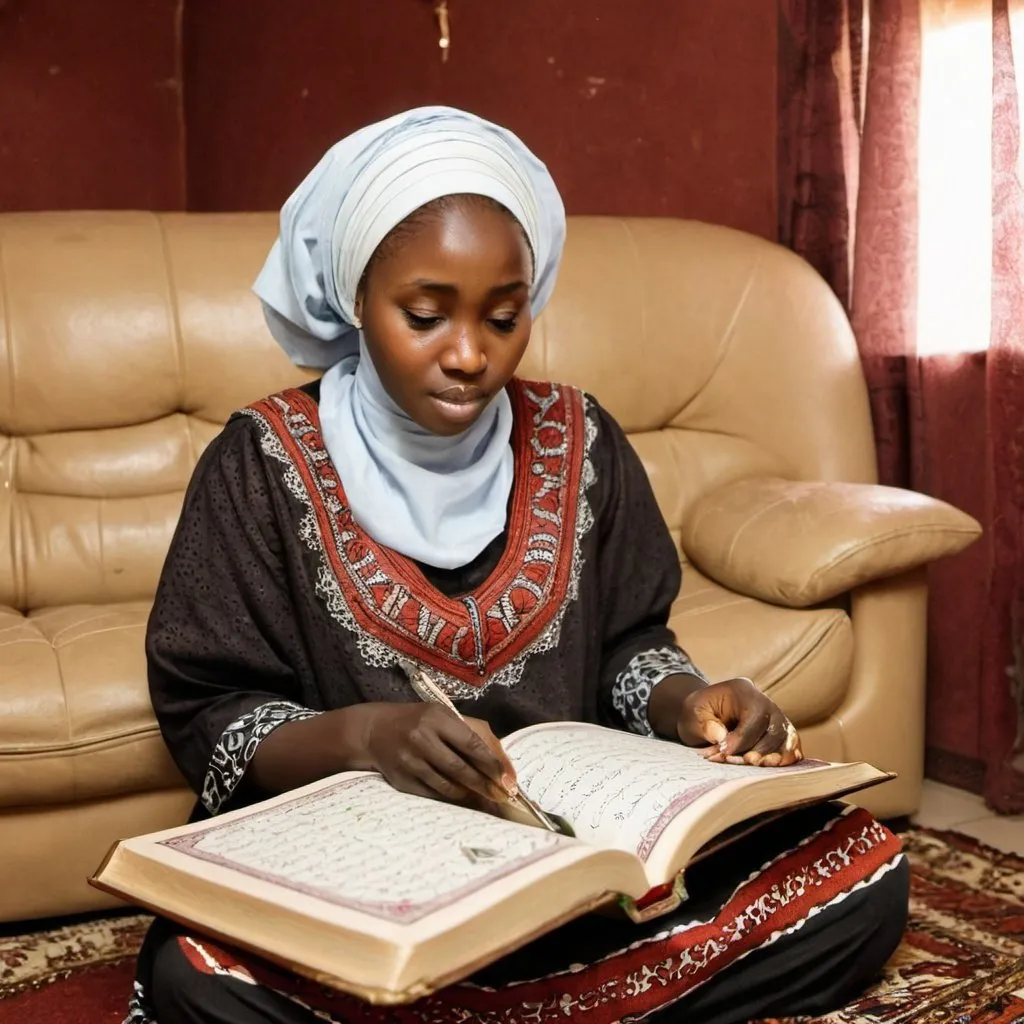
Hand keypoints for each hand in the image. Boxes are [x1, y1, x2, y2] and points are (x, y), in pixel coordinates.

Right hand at [351, 703, 516, 804]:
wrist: (375, 730)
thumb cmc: (420, 721)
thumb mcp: (445, 716)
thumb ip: (475, 734)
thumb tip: (504, 765)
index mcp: (436, 718)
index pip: (472, 744)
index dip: (493, 764)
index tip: (509, 779)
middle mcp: (421, 738)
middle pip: (460, 769)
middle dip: (485, 785)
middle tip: (502, 796)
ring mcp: (409, 761)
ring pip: (447, 786)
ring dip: (470, 795)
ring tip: (484, 798)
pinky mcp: (401, 781)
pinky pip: (433, 795)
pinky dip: (450, 798)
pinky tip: (461, 797)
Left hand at [653, 676, 801, 766]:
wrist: (703, 715)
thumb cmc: (698, 714)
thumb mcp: (693, 714)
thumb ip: (706, 725)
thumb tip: (721, 737)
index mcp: (743, 690)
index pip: (755, 715)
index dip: (743, 737)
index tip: (725, 753)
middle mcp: (765, 701)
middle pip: (775, 728)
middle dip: (760, 750)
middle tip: (742, 763)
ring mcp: (776, 716)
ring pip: (786, 738)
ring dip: (774, 757)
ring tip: (757, 768)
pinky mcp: (780, 732)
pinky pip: (792, 745)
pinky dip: (787, 758)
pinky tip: (776, 767)